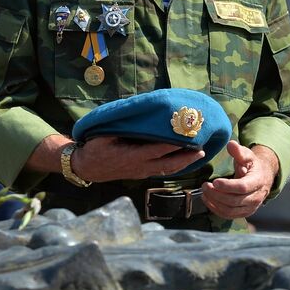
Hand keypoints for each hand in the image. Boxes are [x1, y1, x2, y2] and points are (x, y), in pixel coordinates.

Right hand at [72, 136, 205, 182]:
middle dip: (186, 157)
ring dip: (184, 163)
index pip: (158, 150)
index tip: (188, 139)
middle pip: (168, 164)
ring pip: (167, 170)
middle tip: (202, 150)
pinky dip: (175, 167)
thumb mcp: (103, 136)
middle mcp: (140, 167)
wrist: (87, 168)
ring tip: (199, 155)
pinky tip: (184, 161)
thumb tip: (135, 115)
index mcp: (132, 156)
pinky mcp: (141, 174)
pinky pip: (162, 171)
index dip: (173, 145)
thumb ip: (120, 128)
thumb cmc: (94, 149)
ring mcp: (142, 172)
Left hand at [201, 141, 277, 218]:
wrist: (262, 178)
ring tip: (204, 192)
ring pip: (230, 210)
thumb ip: (239, 151)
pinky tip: (207, 199)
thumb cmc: (252, 165)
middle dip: (217, 194)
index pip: (242, 187)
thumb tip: (231, 144)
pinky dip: (215, 209)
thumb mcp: (248, 155)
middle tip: (204, 185)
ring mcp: (250, 207)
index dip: (228, 186)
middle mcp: (256, 197)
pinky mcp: (243, 213)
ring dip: (214, 202)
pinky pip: (228, 215)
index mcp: (258, 181)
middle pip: (234, 201)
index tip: (214, 181)